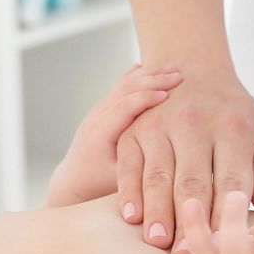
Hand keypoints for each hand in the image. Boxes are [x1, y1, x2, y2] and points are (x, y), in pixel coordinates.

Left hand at [45, 64, 182, 206]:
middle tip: (178, 75)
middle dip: (152, 80)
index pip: (123, 107)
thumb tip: (169, 165)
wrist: (75, 181)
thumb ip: (139, 170)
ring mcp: (100, 110)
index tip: (168, 95)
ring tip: (173, 70)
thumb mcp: (119, 181)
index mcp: (100, 133)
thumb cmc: (98, 185)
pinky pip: (124, 87)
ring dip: (149, 75)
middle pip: (125, 90)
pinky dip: (140, 77)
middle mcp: (97, 116)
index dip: (145, 99)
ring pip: (125, 85)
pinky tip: (156, 69)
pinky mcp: (105, 109)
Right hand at [116, 72, 253, 253]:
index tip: (222, 247)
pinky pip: (129, 166)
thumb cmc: (235, 116)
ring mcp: (160, 125)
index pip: (230, 181)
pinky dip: (128, 192)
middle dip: (188, 220)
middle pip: (191, 181)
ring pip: (157, 176)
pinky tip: (131, 218)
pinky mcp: (134, 130)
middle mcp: (194, 124)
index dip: (224, 216)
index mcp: (233, 128)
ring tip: (158, 242)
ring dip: (157, 211)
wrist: (195, 70)